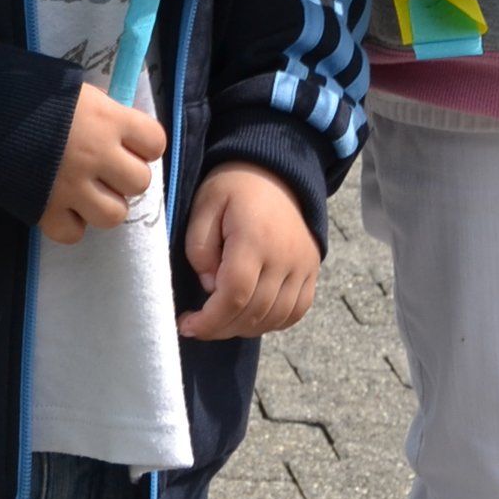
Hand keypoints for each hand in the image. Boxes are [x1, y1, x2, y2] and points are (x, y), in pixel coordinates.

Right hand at [40, 85, 165, 244]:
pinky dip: (71, 224)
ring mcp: (72, 187)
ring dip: (104, 204)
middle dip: (126, 177)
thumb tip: (121, 130)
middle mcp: (96, 156)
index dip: (144, 144)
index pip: (155, 142)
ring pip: (114, 215)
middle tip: (106, 168)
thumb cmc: (30, 90)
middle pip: (140, 182)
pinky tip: (62, 207)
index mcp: (108, 120)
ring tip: (87, 191)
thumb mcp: (77, 90)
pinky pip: (73, 234)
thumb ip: (104, 112)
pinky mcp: (45, 210)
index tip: (129, 142)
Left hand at [178, 164, 319, 340]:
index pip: (235, 295)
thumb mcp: (204, 205)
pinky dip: (272, 322)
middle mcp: (285, 256)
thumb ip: (199, 248)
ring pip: (275, 317)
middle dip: (220, 328)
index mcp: (255, 238)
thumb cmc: (234, 186)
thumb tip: (211, 287)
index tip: (187, 325)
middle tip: (198, 325)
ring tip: (221, 319)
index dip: (210, 320)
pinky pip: (296, 311)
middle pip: (254, 312)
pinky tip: (250, 316)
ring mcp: (304, 264)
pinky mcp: (312, 269)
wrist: (276, 171)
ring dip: (244, 328)